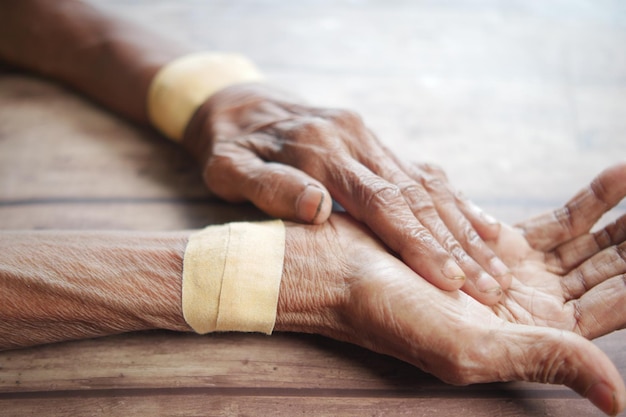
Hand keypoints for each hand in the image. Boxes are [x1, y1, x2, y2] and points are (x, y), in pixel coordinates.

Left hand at [182, 83, 509, 304]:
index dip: (417, 244)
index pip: (380, 204)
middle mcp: (353, 138)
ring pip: (427, 185)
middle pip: (414, 197)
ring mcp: (368, 136)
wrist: (240, 104)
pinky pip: (422, 172)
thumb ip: (270, 188)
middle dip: (454, 245)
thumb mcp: (230, 169)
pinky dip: (455, 202)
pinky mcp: (374, 141)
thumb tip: (318, 208)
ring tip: (499, 265)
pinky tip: (484, 227)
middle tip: (492, 286)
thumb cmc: (230, 147)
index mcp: (320, 150)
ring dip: (463, 227)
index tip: (450, 281)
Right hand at [276, 164, 625, 414]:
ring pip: (592, 245)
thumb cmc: (392, 313)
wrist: (341, 269)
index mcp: (532, 340)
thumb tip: (619, 399)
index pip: (611, 313)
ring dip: (625, 219)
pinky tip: (615, 178)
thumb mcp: (469, 348)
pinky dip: (589, 200)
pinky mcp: (499, 240)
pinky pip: (558, 219)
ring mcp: (519, 272)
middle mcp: (532, 309)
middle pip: (610, 275)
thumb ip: (546, 361)